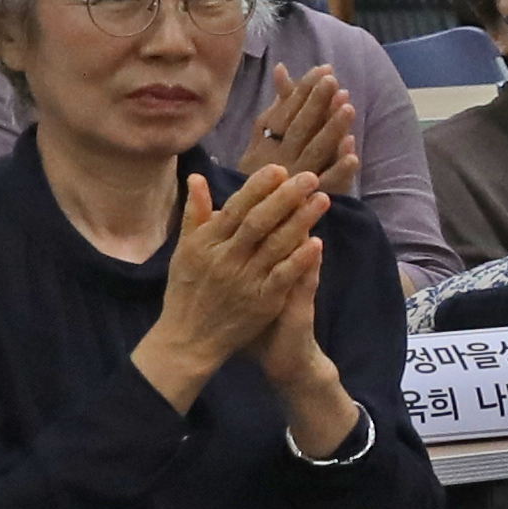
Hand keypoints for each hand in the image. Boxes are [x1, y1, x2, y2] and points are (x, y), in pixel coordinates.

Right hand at [149, 165, 326, 383]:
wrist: (188, 338)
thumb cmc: (187, 290)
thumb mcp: (185, 250)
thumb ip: (195, 214)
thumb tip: (196, 177)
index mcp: (206, 243)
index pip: (235, 208)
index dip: (258, 188)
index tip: (279, 169)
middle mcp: (225, 258)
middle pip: (259, 222)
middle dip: (285, 197)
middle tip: (310, 177)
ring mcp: (244, 280)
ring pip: (276, 245)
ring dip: (301, 221)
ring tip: (322, 200)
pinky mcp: (261, 302)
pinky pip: (283, 277)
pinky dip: (299, 260)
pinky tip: (317, 243)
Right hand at [251, 55, 356, 190]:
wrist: (254, 219)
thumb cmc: (262, 172)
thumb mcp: (262, 138)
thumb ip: (277, 105)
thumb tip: (282, 68)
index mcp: (267, 143)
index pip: (287, 112)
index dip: (305, 91)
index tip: (324, 70)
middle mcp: (281, 158)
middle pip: (301, 127)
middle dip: (317, 103)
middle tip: (334, 82)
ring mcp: (297, 179)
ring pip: (316, 151)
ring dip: (332, 129)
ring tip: (349, 107)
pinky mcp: (312, 200)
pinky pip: (327, 184)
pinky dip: (340, 170)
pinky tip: (354, 155)